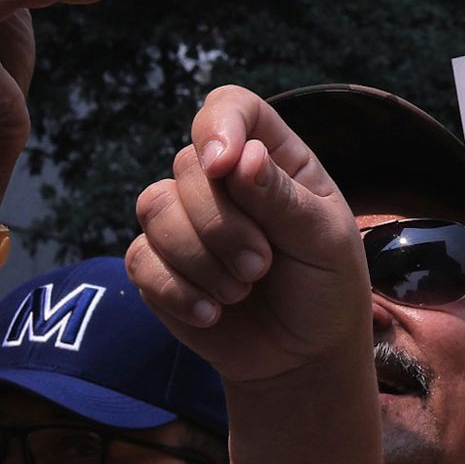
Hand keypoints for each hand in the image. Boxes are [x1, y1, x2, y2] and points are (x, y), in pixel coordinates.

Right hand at [125, 87, 368, 387]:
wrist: (304, 355)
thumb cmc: (325, 287)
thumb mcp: (324, 242)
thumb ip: (283, 198)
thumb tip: (240, 156)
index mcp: (271, 159)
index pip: (231, 108)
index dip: (219, 126)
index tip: (223, 164)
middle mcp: (221, 181)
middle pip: (187, 166)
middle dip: (222, 224)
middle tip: (261, 266)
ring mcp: (184, 220)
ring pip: (154, 207)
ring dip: (200, 259)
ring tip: (241, 291)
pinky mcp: (157, 264)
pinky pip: (139, 259)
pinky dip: (179, 291)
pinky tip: (213, 313)